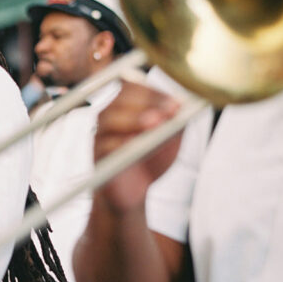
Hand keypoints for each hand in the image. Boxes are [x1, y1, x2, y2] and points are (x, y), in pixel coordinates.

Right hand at [94, 80, 182, 212]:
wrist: (133, 192)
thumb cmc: (151, 161)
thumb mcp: (171, 139)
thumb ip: (176, 122)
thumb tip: (184, 106)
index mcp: (127, 107)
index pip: (134, 88)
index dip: (155, 93)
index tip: (177, 104)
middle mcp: (110, 117)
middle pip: (121, 99)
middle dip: (147, 103)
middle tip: (169, 112)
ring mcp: (101, 135)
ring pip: (110, 118)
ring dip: (135, 119)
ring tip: (155, 124)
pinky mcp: (98, 156)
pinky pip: (106, 144)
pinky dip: (122, 142)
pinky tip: (137, 143)